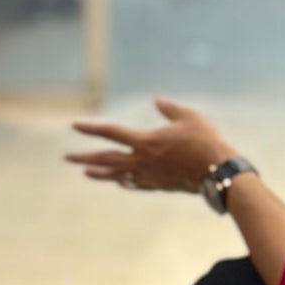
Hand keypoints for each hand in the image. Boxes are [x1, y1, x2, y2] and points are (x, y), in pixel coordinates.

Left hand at [67, 97, 234, 193]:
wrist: (218, 173)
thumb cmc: (205, 141)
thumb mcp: (189, 117)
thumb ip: (170, 108)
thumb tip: (157, 100)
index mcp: (146, 141)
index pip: (111, 133)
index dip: (91, 128)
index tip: (74, 126)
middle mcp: (142, 160)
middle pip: (106, 158)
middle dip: (84, 157)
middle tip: (67, 158)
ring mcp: (149, 176)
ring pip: (117, 175)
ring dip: (99, 172)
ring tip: (85, 172)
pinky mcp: (159, 185)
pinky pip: (135, 184)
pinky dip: (124, 182)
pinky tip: (120, 182)